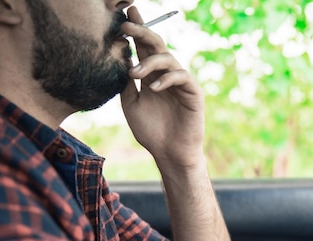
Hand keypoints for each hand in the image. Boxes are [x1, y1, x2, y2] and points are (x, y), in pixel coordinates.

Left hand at [119, 7, 205, 168]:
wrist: (169, 154)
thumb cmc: (151, 132)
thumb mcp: (131, 105)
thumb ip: (126, 84)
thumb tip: (119, 60)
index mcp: (150, 75)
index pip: (143, 47)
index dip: (136, 30)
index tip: (123, 16)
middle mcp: (165, 74)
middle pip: (156, 45)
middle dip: (141, 32)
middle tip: (125, 26)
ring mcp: (180, 82)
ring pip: (167, 58)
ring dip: (149, 62)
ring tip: (134, 74)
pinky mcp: (193, 92)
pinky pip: (181, 76)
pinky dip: (166, 79)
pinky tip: (154, 88)